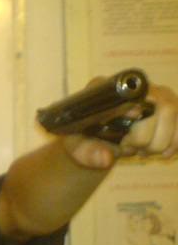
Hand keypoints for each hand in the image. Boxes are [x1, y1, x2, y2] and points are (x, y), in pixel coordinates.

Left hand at [63, 81, 177, 168]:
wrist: (96, 137)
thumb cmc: (84, 137)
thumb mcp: (77, 146)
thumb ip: (87, 152)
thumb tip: (106, 159)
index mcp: (108, 87)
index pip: (134, 91)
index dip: (139, 111)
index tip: (127, 138)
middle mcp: (138, 86)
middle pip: (164, 107)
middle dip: (147, 139)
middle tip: (129, 148)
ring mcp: (160, 94)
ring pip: (176, 117)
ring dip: (160, 144)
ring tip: (140, 150)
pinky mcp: (173, 108)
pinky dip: (174, 145)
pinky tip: (159, 152)